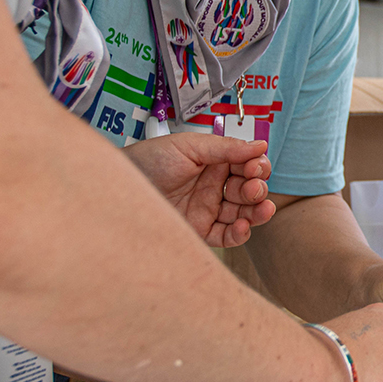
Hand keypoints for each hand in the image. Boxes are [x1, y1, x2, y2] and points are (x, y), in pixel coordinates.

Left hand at [120, 132, 273, 247]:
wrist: (120, 187)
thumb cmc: (149, 160)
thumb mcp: (189, 146)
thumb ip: (226, 148)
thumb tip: (260, 145)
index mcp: (213, 162)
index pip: (246, 166)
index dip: (256, 167)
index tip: (256, 166)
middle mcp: (213, 186)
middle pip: (248, 190)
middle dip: (258, 188)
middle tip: (253, 186)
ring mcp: (207, 209)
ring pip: (243, 214)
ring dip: (257, 212)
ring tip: (261, 208)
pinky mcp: (199, 231)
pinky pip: (226, 236)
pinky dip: (240, 234)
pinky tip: (243, 226)